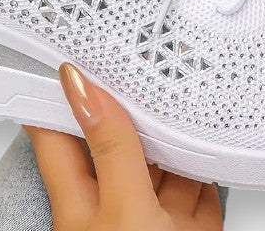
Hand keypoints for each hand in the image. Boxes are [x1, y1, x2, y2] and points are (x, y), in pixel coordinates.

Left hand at [25, 63, 222, 230]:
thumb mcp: (122, 212)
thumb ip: (110, 150)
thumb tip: (82, 87)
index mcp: (80, 206)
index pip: (56, 137)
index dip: (55, 95)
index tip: (62, 51)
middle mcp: (115, 210)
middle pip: (115, 143)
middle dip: (124, 102)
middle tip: (130, 53)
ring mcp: (156, 219)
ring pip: (161, 160)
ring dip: (169, 126)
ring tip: (173, 80)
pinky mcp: (193, 228)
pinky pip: (199, 182)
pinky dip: (206, 157)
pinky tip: (209, 130)